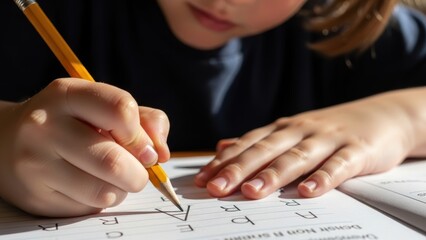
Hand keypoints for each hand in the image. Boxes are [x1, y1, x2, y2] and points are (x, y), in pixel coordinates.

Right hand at [0, 78, 169, 216]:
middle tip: (137, 171)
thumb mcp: (104, 107)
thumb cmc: (72, 122)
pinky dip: (102, 199)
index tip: (144, 147)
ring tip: (112, 177)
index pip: (121, 109)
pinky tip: (90, 185)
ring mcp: (35, 163)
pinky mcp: (36, 196)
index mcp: (67, 94)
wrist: (8, 141)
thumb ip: (144, 120)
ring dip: (121, 189)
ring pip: (104, 191)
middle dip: (139, 173)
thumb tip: (161, 154)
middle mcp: (45, 126)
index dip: (141, 134)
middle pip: (114, 161)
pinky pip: (89, 207)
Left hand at [195, 91, 417, 198]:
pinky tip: (309, 192)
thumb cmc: (330, 130)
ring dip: (273, 174)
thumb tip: (222, 146)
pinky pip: (338, 165)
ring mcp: (328, 139)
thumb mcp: (291, 132)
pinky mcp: (356, 150)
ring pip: (297, 157)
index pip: (248, 144)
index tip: (202, 180)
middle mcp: (300, 131)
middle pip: (265, 150)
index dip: (224, 161)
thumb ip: (258, 141)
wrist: (383, 115)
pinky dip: (324, 178)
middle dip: (238, 169)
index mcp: (282, 129)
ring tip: (252, 191)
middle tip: (216, 188)